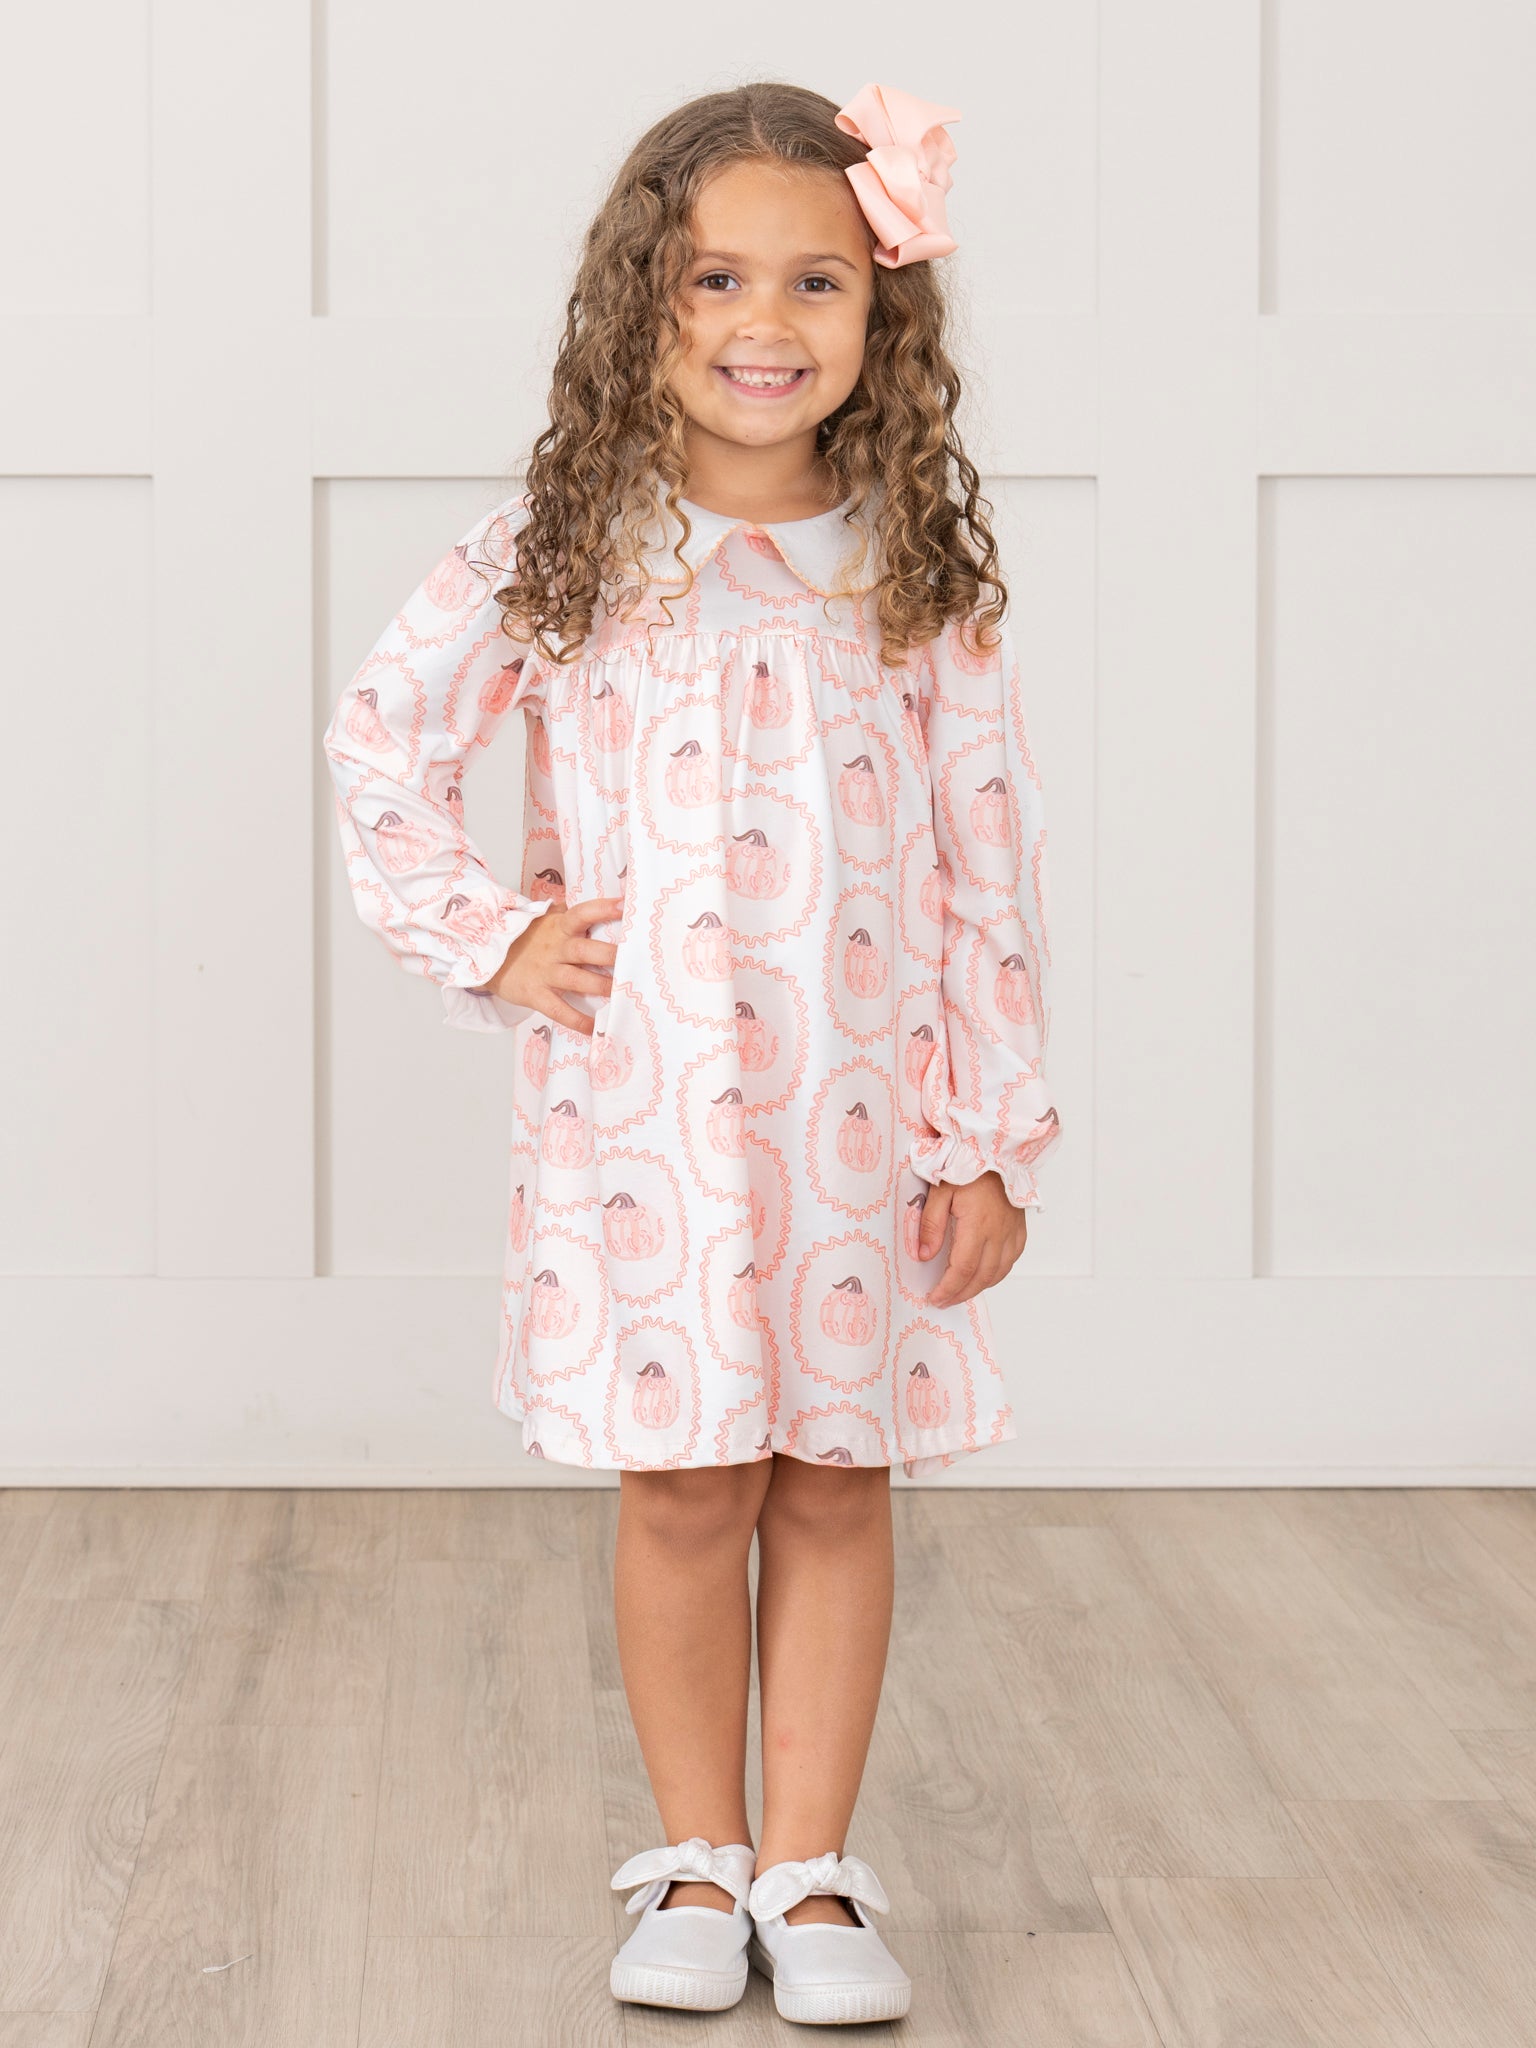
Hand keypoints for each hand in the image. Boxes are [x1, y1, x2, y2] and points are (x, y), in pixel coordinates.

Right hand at [472, 895, 621, 1036]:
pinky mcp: (536, 994)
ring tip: (622, 993)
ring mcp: (546, 972)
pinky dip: (577, 1020)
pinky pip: (559, 1010)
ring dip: (600, 987)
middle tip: (633, 959)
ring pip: (577, 980)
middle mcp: (555, 948)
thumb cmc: (526, 938)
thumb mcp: (545, 920)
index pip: (582, 913)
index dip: (603, 909)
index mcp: (559, 927)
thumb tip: (605, 904)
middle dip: (609, 955)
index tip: (625, 905)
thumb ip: (571, 916)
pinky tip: (594, 1028)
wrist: (486, 956)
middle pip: (585, 950)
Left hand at [918, 1170, 1029, 1308]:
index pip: (962, 1268)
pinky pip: (1012, 1259)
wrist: (996, 1148)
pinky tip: (984, 1275)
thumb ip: (931, 1224)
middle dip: (961, 1293)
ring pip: (999, 1272)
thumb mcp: (939, 1190)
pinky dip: (997, 1273)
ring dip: (979, 1287)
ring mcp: (1012, 1231)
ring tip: (960, 1292)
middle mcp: (999, 1232)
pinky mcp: (1019, 1227)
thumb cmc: (966, 1164)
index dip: (948, 1288)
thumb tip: (924, 1255)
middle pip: (982, 1276)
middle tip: (943, 1300)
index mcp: (977, 1224)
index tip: (934, 1297)